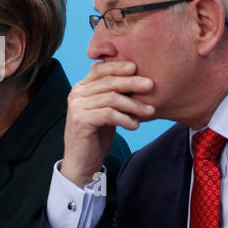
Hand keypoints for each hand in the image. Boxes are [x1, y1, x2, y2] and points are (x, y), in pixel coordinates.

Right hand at [59, 60, 154, 186]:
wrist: (82, 161)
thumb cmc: (96, 135)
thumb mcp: (105, 111)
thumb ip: (112, 95)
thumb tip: (137, 79)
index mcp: (82, 87)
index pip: (100, 69)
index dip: (118, 66)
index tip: (137, 67)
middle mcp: (77, 94)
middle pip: (108, 82)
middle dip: (131, 82)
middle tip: (150, 85)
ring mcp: (77, 106)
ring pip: (111, 98)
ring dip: (133, 105)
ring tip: (150, 111)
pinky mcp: (80, 120)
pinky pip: (108, 114)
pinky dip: (125, 118)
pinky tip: (135, 125)